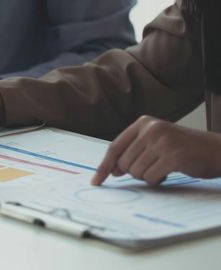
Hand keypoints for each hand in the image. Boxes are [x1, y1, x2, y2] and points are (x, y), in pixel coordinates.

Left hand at [92, 115, 220, 185]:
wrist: (217, 151)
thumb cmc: (185, 149)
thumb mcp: (156, 142)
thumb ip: (133, 151)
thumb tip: (112, 170)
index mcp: (143, 123)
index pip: (114, 147)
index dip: (104, 166)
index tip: (96, 181)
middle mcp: (151, 129)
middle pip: (124, 162)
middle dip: (134, 172)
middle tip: (153, 167)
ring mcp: (162, 141)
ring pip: (136, 172)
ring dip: (148, 176)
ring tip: (163, 167)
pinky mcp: (172, 156)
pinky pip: (151, 178)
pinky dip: (157, 180)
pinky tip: (169, 172)